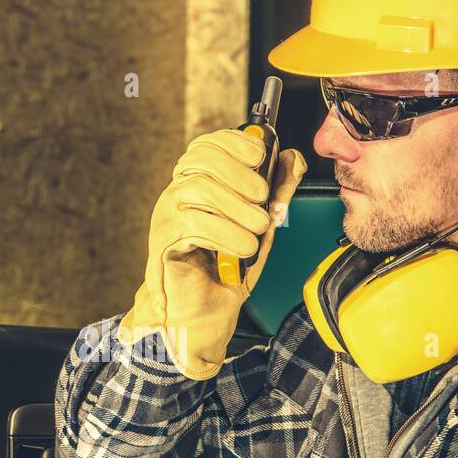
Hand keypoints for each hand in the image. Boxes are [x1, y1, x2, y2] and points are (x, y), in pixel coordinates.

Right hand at [118, 129, 306, 379]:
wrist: (206, 315)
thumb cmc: (228, 271)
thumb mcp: (261, 226)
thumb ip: (277, 192)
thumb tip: (292, 158)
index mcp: (198, 184)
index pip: (207, 145)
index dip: (234, 142)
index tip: (260, 154)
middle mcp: (178, 194)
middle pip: (202, 159)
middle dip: (240, 174)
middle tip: (263, 201)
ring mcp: (167, 215)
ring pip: (200, 188)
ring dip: (238, 209)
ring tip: (256, 231)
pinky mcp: (164, 240)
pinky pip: (195, 223)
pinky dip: (226, 234)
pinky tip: (240, 249)